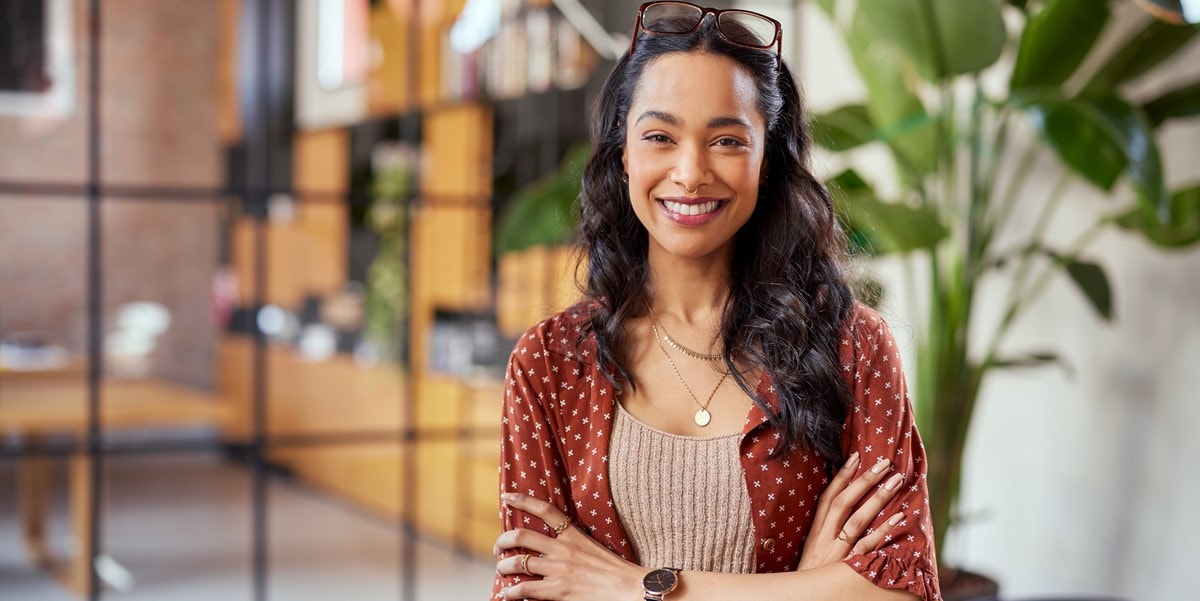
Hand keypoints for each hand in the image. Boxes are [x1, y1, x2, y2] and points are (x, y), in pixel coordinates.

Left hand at [494, 492, 644, 600]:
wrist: (630, 589)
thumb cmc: (616, 571)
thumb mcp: (594, 547)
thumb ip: (575, 543)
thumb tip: (556, 544)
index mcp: (574, 535)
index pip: (545, 510)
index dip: (522, 500)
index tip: (507, 497)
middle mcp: (563, 549)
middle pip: (522, 536)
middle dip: (503, 540)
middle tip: (498, 547)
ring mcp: (559, 570)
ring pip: (518, 563)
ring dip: (504, 566)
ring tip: (501, 570)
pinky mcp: (558, 591)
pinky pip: (525, 589)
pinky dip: (512, 592)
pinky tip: (507, 595)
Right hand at [797, 452, 905, 569]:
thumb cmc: (810, 577)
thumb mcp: (811, 551)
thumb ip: (825, 531)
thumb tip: (842, 508)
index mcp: (815, 533)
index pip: (828, 498)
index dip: (842, 477)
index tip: (856, 457)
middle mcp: (825, 539)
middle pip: (844, 503)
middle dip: (864, 480)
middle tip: (884, 463)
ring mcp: (838, 553)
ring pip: (858, 520)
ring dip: (878, 498)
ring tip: (895, 481)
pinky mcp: (849, 568)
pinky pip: (869, 546)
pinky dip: (884, 530)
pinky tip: (899, 517)